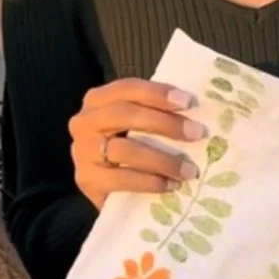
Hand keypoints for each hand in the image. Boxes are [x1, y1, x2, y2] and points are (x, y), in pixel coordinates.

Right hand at [69, 78, 205, 210]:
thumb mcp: (135, 125)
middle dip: (165, 123)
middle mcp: (84, 122)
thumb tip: (196, 110)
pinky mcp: (86, 180)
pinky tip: (170, 185)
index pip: (127, 88)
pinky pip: (121, 179)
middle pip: (125, 115)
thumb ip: (154, 113)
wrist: (107, 189)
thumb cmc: (128, 149)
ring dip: (162, 159)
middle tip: (196, 133)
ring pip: (125, 149)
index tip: (187, 102)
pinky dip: (149, 182)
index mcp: (97, 100)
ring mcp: (82, 152)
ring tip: (189, 169)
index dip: (157, 93)